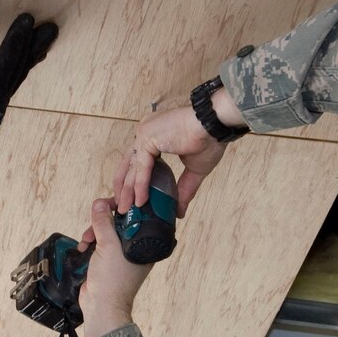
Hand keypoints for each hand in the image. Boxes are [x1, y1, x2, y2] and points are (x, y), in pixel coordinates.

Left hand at [0, 13, 57, 184]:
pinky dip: (15, 51)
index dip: (14, 55)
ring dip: (31, 47)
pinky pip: (5, 71)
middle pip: (16, 68)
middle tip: (49, 29)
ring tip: (48, 29)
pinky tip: (25, 34)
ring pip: (16, 68)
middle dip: (32, 48)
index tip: (28, 39)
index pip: (1, 71)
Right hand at [76, 198, 153, 336]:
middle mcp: (136, 247)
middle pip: (120, 222)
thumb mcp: (108, 245)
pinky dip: (91, 242)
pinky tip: (83, 248)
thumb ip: (103, 222)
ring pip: (108, 232)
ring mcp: (122, 254)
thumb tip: (99, 202)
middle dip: (103, 221)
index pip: (137, 215)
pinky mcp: (109, 260)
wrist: (102, 306)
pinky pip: (100, 243)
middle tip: (93, 222)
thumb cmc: (113, 279)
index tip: (109, 204)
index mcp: (144, 243)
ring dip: (94, 232)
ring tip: (86, 240)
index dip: (123, 207)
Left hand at [116, 83, 243, 216]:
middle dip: (123, 188)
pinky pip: (141, 166)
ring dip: (127, 190)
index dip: (131, 181)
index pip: (136, 162)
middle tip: (121, 209)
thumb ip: (183, 189)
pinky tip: (140, 201)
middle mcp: (145, 133)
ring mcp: (144, 134)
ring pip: (131, 167)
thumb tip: (180, 212)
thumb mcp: (194, 170)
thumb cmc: (209, 140)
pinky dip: (140, 185)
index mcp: (154, 137)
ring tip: (125, 209)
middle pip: (127, 165)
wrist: (216, 124)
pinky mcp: (147, 138)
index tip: (130, 199)